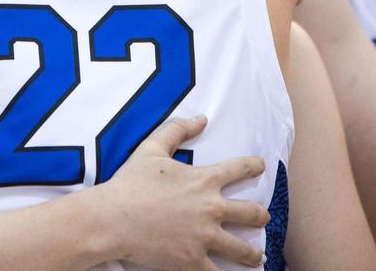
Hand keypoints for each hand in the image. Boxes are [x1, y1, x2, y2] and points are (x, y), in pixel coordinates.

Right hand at [97, 116, 267, 269]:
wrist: (113, 219)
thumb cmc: (131, 182)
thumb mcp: (152, 148)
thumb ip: (177, 129)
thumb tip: (202, 118)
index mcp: (205, 180)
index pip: (241, 169)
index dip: (254, 166)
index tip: (261, 167)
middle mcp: (212, 209)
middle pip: (251, 213)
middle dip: (261, 216)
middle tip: (263, 218)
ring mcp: (204, 237)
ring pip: (242, 249)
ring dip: (253, 253)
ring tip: (258, 255)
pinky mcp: (193, 261)